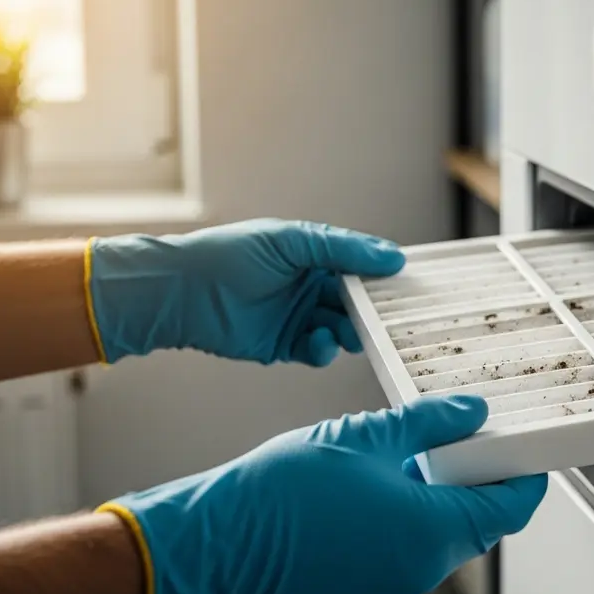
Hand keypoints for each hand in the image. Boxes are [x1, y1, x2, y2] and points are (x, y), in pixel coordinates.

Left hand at [86, 219, 404, 365]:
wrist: (183, 293)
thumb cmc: (232, 255)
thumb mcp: (293, 241)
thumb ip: (344, 249)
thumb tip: (394, 258)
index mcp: (315, 256)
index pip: (360, 267)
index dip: (384, 277)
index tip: (410, 286)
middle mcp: (310, 287)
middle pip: (357, 303)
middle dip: (373, 311)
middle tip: (390, 319)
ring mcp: (299, 317)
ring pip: (342, 329)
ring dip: (350, 331)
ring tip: (346, 330)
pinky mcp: (285, 346)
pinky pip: (318, 351)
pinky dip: (325, 349)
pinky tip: (320, 342)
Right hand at [99, 395, 547, 593]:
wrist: (226, 535)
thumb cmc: (288, 486)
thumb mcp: (368, 436)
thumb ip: (430, 422)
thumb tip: (470, 411)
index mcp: (430, 531)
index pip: (508, 509)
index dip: (524, 479)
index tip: (528, 456)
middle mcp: (420, 571)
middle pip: (475, 526)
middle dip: (474, 485)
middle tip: (459, 444)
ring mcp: (393, 591)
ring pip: (439, 542)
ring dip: (438, 506)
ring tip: (408, 465)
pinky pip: (408, 559)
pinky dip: (409, 529)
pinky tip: (379, 496)